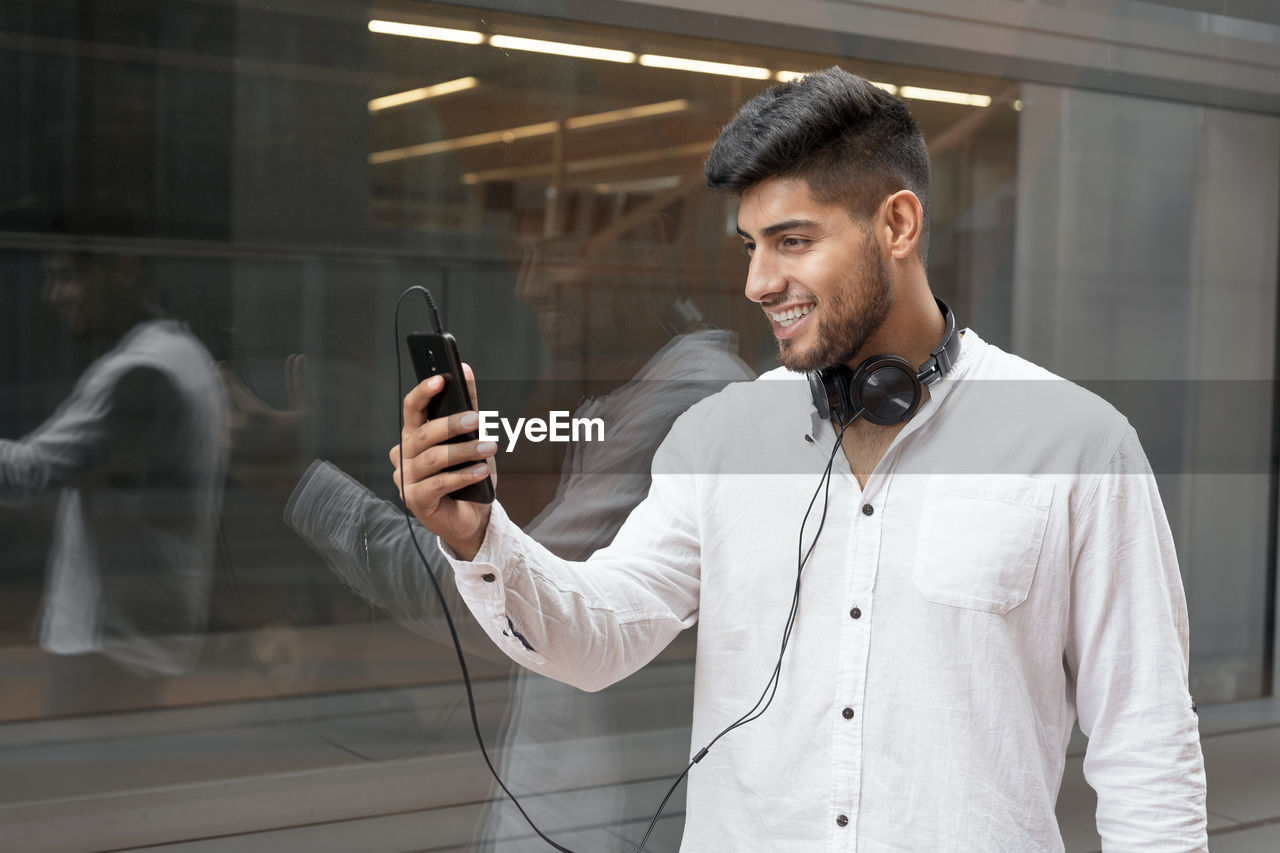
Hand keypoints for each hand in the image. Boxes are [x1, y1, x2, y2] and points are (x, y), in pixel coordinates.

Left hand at [220, 354, 310, 495]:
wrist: (299, 482)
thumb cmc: (306, 444)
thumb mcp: (308, 411)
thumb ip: (300, 382)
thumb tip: (298, 357)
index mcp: (256, 414)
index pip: (231, 387)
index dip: (225, 375)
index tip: (219, 365)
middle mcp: (238, 429)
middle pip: (220, 404)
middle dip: (220, 396)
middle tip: (220, 389)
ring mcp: (230, 447)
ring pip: (217, 423)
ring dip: (220, 415)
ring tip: (224, 411)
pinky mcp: (226, 461)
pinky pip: (217, 442)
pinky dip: (220, 435)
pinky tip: (228, 434)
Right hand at [391, 363, 495, 559]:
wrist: (472, 517)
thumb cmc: (468, 475)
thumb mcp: (472, 438)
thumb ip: (467, 405)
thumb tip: (465, 370)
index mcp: (414, 436)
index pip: (412, 409)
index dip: (423, 392)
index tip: (440, 379)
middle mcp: (404, 455)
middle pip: (423, 434)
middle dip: (452, 424)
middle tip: (478, 419)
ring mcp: (405, 479)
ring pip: (433, 459)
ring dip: (464, 452)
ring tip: (489, 448)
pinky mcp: (414, 500)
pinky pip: (437, 484)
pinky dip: (462, 476)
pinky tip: (480, 472)